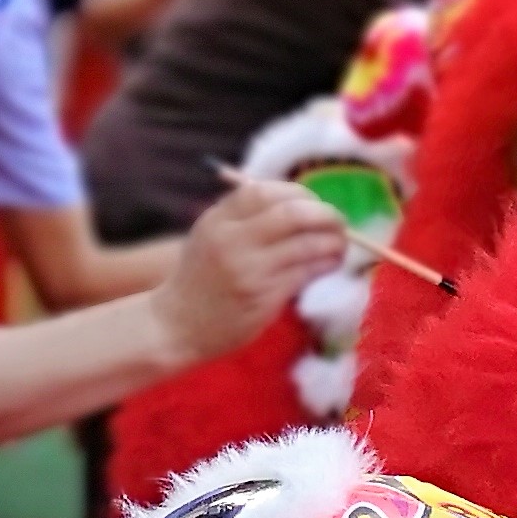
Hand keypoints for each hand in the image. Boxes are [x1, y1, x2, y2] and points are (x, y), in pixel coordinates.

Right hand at [153, 179, 349, 364]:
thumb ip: (246, 217)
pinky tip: (330, 264)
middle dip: (325, 214)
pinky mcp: (263, 297)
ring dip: (333, 242)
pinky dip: (325, 264)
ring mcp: (248, 269)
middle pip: (292, 213)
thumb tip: (302, 204)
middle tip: (339, 223)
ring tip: (340, 245)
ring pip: (306, 244)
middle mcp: (232, 240)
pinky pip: (305, 272)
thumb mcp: (211, 236)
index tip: (314, 204)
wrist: (176, 326)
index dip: (299, 194)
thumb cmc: (200, 279)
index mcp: (218, 219)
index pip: (266, 191)